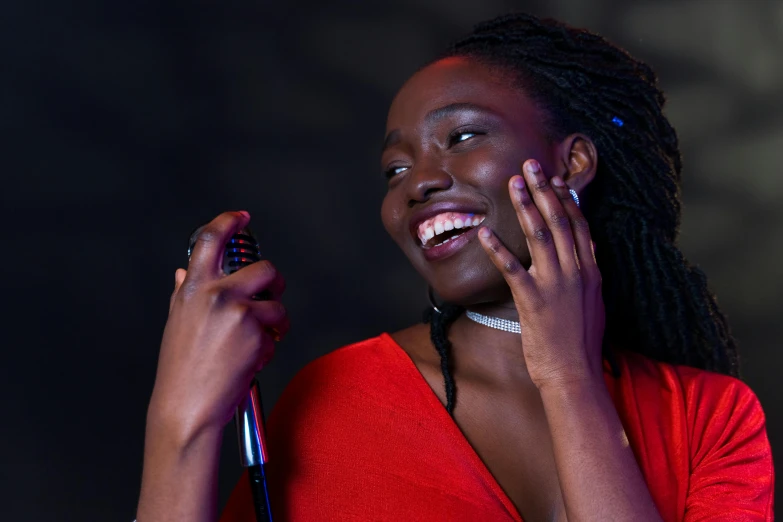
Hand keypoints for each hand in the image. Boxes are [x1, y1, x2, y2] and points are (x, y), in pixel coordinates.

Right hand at [149, 211, 288, 439]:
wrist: (186, 406)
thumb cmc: (180, 368)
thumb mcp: (177, 322)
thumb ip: (185, 293)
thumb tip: (184, 271)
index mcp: (193, 287)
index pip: (210, 239)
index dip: (229, 222)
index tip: (242, 218)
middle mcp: (216, 293)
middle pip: (265, 268)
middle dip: (275, 283)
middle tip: (272, 295)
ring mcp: (239, 312)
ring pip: (276, 305)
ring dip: (276, 324)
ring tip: (259, 343)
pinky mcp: (257, 334)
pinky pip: (276, 334)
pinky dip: (269, 348)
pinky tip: (250, 361)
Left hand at [478, 159, 604, 389]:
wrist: (576, 375)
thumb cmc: (582, 345)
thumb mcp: (593, 306)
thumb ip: (586, 279)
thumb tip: (583, 261)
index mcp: (591, 272)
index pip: (580, 226)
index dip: (568, 200)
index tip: (557, 179)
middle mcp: (576, 272)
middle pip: (560, 221)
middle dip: (545, 190)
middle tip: (531, 165)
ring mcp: (555, 285)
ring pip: (540, 235)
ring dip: (526, 206)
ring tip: (513, 183)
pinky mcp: (533, 300)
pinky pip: (512, 268)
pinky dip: (497, 248)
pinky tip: (484, 232)